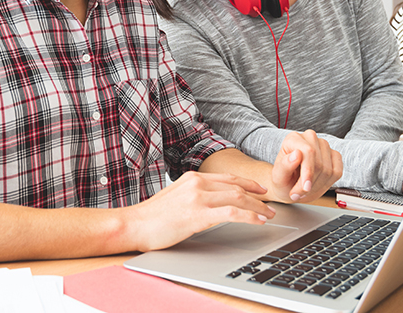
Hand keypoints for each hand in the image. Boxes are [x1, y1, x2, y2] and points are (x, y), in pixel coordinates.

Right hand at [121, 172, 275, 251]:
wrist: (133, 225)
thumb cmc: (151, 217)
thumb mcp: (175, 198)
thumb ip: (193, 195)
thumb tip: (211, 203)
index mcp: (191, 178)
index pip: (227, 178)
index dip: (247, 184)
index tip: (259, 190)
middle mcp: (196, 183)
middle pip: (236, 186)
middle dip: (257, 196)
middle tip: (270, 205)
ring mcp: (197, 197)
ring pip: (238, 197)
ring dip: (257, 207)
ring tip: (269, 215)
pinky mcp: (198, 214)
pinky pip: (232, 213)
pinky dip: (249, 216)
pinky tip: (258, 221)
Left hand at [267, 130, 342, 203]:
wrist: (290, 185)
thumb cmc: (282, 179)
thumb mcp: (278, 177)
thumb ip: (284, 165)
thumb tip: (297, 154)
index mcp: (293, 138)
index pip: (308, 151)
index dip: (308, 171)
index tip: (306, 187)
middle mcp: (310, 138)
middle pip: (319, 163)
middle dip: (311, 183)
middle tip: (298, 194)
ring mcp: (324, 145)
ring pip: (328, 170)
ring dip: (317, 185)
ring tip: (305, 190)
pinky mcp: (335, 156)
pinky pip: (338, 172)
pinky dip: (328, 184)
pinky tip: (316, 185)